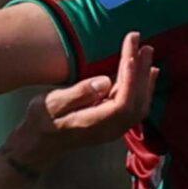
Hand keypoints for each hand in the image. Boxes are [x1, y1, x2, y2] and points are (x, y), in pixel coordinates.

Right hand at [13, 33, 154, 164]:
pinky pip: (135, 105)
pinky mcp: (114, 123)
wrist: (39, 143)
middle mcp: (110, 129)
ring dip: (145, 78)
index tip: (131, 55)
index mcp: (95, 124)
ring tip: (148, 53)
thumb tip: (105, 81)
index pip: (122, 104)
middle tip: (145, 46)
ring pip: (139, 104)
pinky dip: (143, 86)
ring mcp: (114, 128)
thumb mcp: (51, 104)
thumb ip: (78, 94)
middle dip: (141, 72)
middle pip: (135, 102)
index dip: (130, 80)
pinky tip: (147, 72)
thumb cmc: (42, 120)